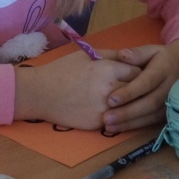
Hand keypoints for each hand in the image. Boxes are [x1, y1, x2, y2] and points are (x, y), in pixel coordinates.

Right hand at [14, 51, 140, 129]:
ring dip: (128, 105)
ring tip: (123, 101)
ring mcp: (106, 108)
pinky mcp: (99, 123)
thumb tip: (130, 57)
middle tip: (132, 89)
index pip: (138, 72)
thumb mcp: (85, 55)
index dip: (136, 74)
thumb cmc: (61, 71)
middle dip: (136, 90)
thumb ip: (110, 55)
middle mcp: (112, 89)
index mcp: (110, 69)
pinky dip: (115, 116)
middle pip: (138, 91)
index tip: (132, 76)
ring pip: (130, 108)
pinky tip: (108, 111)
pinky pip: (116, 119)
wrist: (39, 94)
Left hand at [102, 38, 178, 132]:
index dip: (129, 92)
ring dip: (129, 122)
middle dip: (127, 112)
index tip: (111, 99)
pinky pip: (153, 121)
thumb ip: (137, 53)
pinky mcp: (171, 111)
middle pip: (149, 103)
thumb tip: (122, 54)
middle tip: (106, 118)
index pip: (147, 82)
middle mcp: (171, 88)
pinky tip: (119, 128)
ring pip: (151, 115)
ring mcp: (173, 102)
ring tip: (109, 126)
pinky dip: (136, 125)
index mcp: (164, 70)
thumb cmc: (162, 58)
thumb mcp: (152, 50)